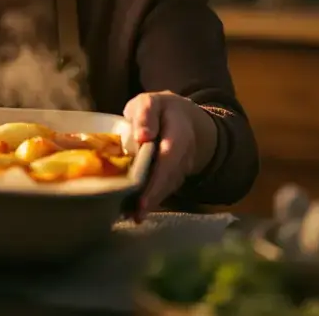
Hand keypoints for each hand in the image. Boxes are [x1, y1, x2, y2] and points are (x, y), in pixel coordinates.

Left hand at [123, 91, 217, 218]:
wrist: (183, 117)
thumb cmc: (158, 110)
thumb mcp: (149, 102)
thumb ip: (145, 114)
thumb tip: (142, 137)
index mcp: (179, 133)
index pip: (170, 158)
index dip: (158, 180)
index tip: (144, 197)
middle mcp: (186, 154)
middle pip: (170, 178)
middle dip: (153, 197)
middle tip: (136, 215)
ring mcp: (183, 166)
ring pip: (169, 187)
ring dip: (152, 202)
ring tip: (132, 216)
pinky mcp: (177, 175)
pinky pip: (167, 189)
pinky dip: (152, 200)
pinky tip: (135, 210)